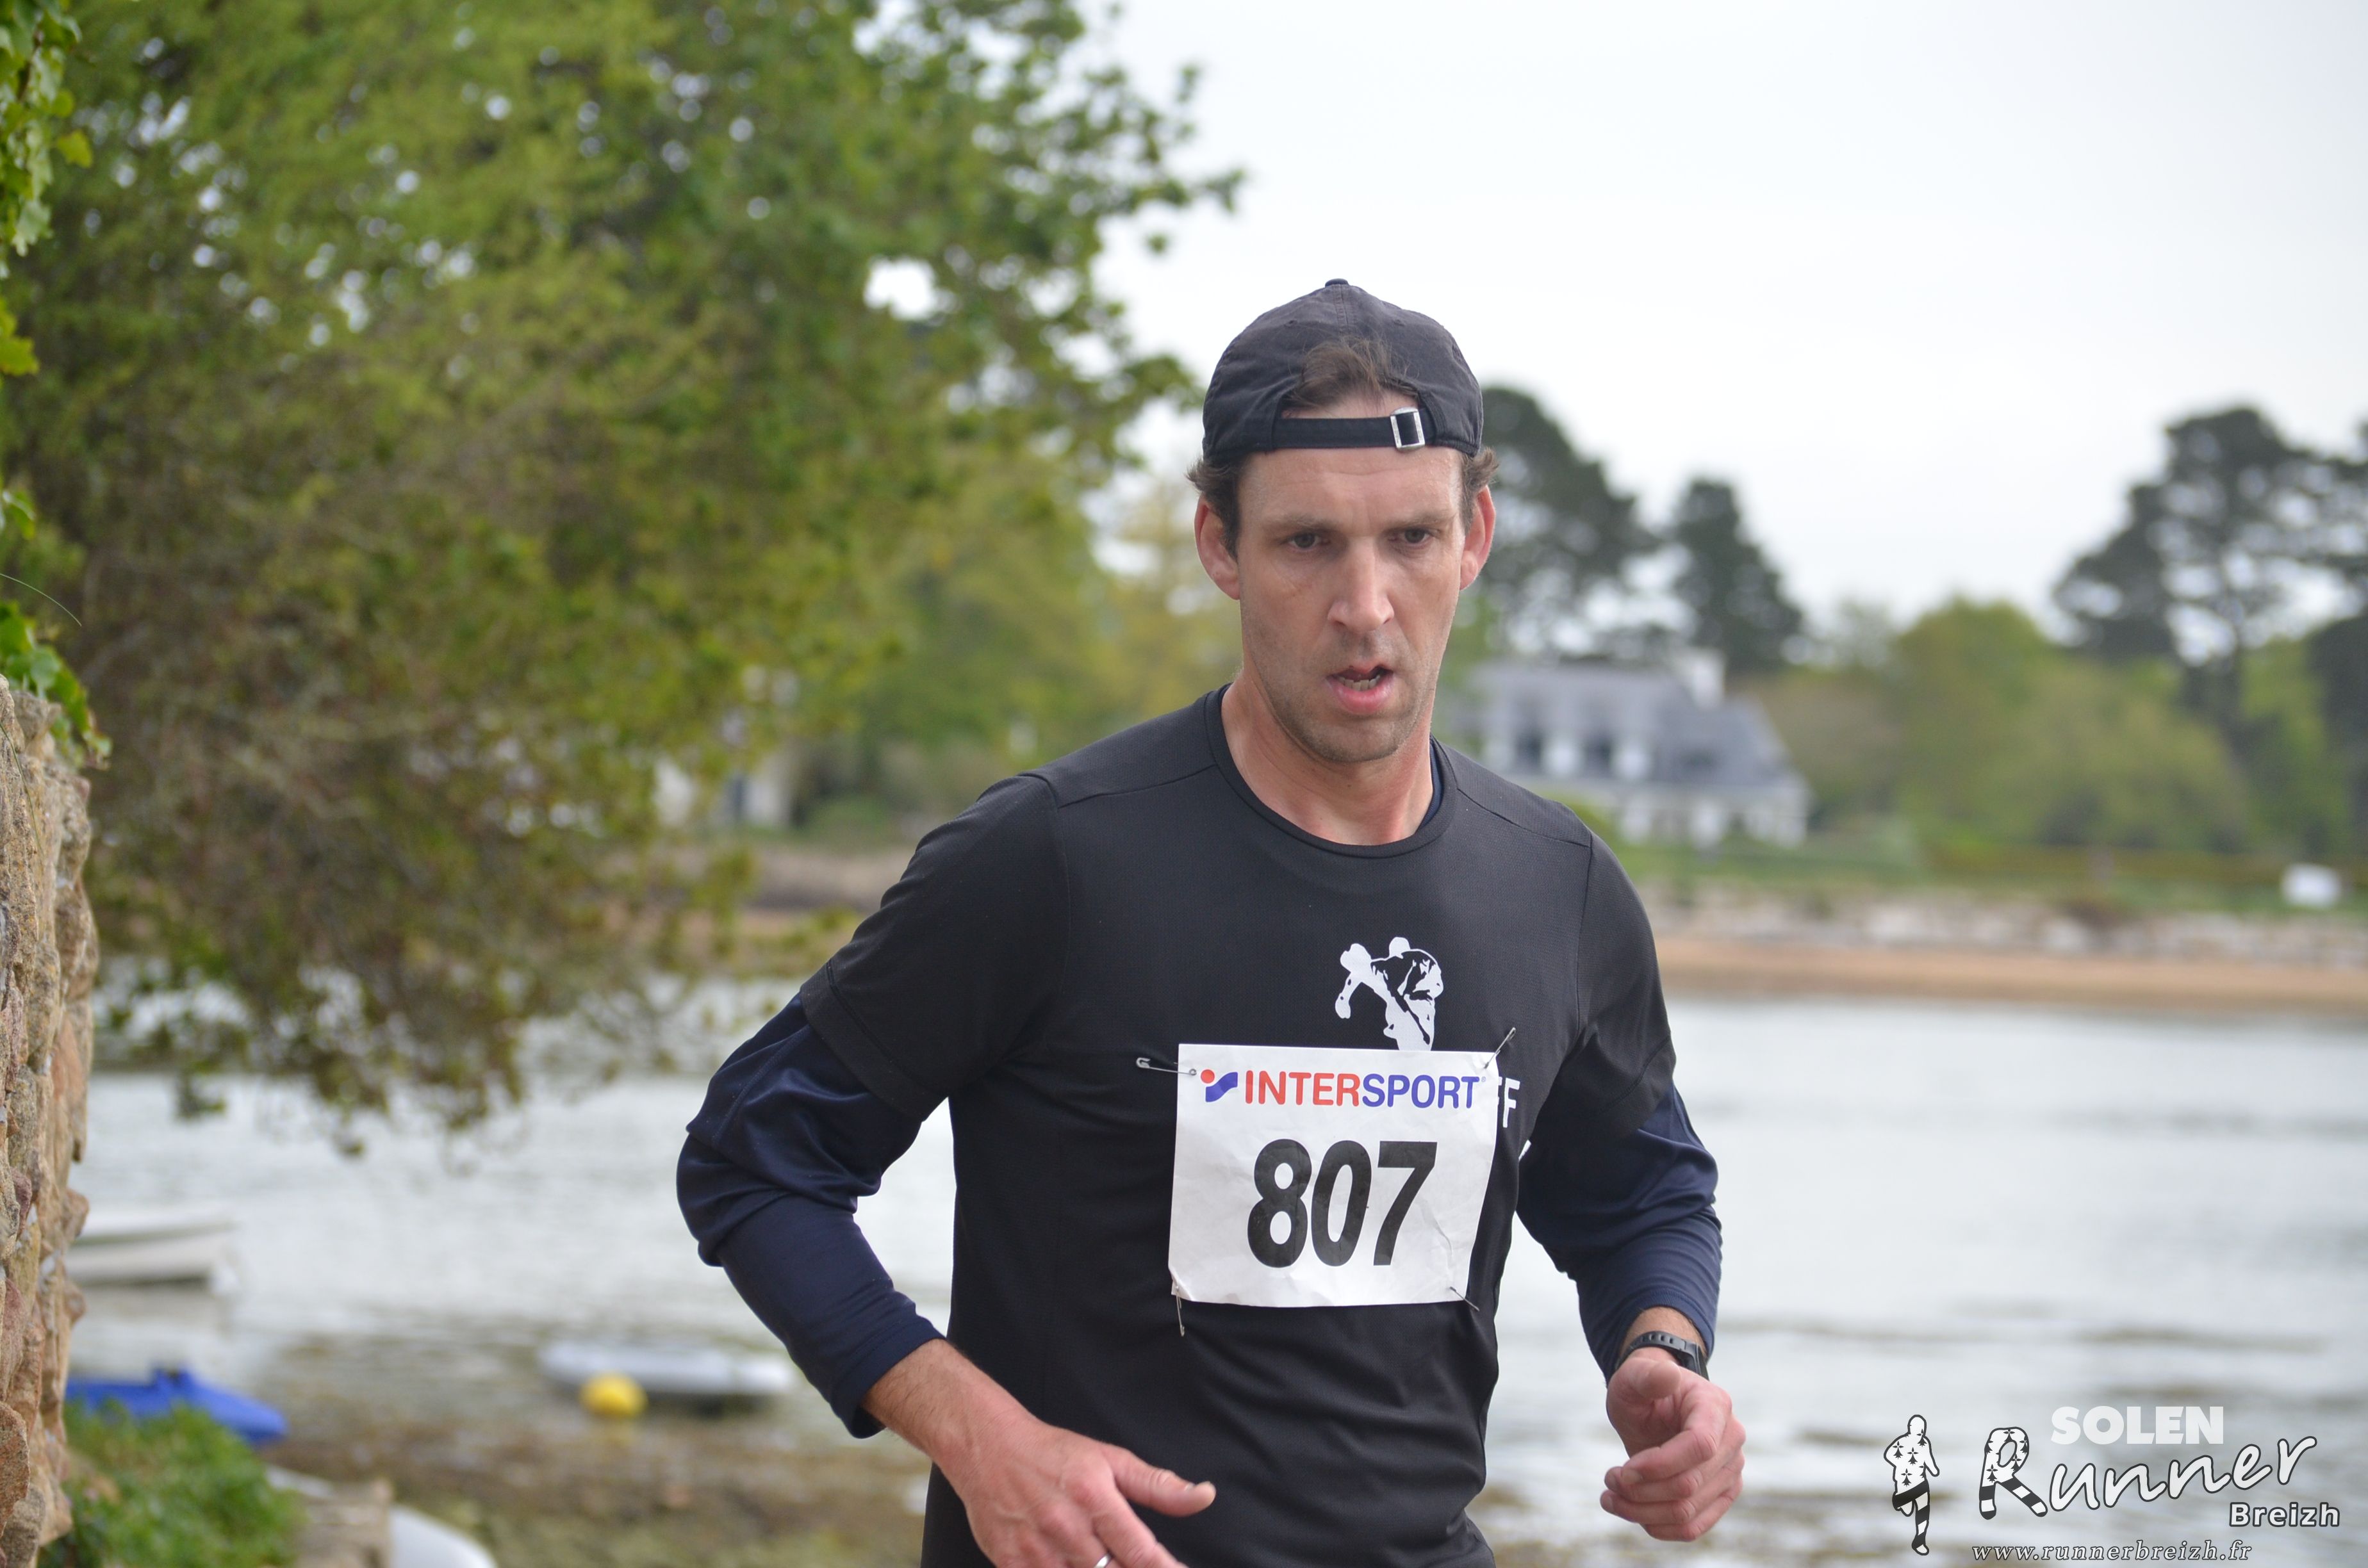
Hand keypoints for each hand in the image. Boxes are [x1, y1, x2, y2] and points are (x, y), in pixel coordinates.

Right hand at [944, 1414, 1214, 1567]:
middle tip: (1143, 1567)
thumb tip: (1203, 1497)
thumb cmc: (1052, 1454)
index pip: (1141, 1552)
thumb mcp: (1110, 1460)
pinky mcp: (1010, 1564)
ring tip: (1104, 1562)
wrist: (986, 1448)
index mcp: (1094, 1498)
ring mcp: (1035, 1551)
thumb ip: (1157, 1486)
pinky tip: (1073, 1565)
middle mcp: (1066, 1527)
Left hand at [1600, 1350, 1745, 1541]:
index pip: (1699, 1447)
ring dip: (1642, 1511)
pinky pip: (1694, 1526)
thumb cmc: (1643, 1388)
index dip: (1658, 1465)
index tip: (1622, 1468)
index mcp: (1715, 1405)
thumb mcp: (1634, 1376)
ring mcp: (1731, 1470)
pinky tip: (1633, 1513)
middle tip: (1609, 1479)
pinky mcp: (1721, 1494)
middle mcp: (1732, 1439)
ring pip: (1688, 1511)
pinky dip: (1659, 1527)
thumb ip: (1648, 1374)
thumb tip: (1668, 1375)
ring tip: (1611, 1496)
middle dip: (1641, 1489)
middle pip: (1690, 1484)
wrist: (1655, 1406)